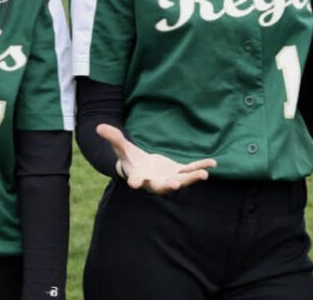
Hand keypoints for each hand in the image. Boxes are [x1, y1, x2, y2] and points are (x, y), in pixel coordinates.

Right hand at [96, 124, 215, 193]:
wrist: (141, 168)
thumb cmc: (129, 158)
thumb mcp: (121, 148)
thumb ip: (113, 138)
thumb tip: (99, 127)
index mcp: (139, 177)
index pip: (136, 181)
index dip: (136, 182)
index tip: (134, 184)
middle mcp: (155, 182)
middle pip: (162, 186)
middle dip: (169, 185)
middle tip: (175, 185)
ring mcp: (168, 178)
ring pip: (181, 180)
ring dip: (192, 178)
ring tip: (204, 175)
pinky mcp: (177, 172)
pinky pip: (190, 170)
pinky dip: (201, 166)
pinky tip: (213, 164)